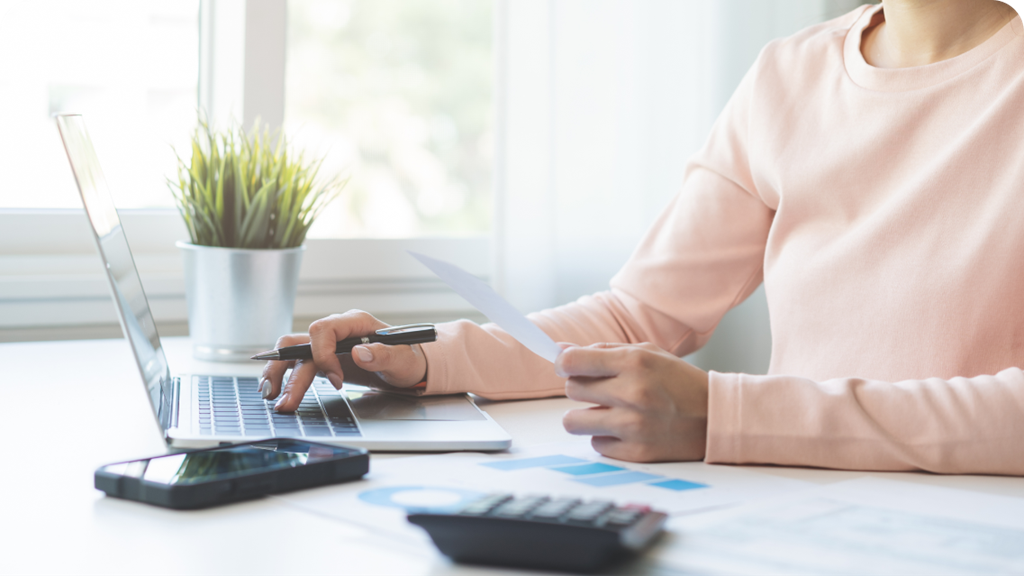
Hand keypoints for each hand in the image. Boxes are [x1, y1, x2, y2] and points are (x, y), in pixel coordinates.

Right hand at [259, 310, 427, 411]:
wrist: (407, 367)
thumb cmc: (407, 359)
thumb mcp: (403, 360)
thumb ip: (385, 355)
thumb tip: (361, 352)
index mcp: (355, 323)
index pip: (324, 329)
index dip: (323, 355)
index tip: (336, 381)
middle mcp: (337, 330)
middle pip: (301, 343)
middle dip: (289, 372)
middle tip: (284, 400)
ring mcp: (328, 344)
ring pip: (293, 353)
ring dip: (279, 374)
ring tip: (271, 397)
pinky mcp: (323, 359)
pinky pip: (297, 363)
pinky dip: (285, 376)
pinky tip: (277, 392)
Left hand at [556, 342, 709, 461]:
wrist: (715, 417)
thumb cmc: (677, 381)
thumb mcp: (646, 353)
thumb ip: (602, 351)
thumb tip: (560, 352)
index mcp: (634, 363)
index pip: (573, 363)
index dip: (563, 364)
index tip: (567, 367)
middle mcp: (633, 394)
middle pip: (571, 390)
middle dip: (581, 388)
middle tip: (601, 389)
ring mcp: (634, 426)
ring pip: (574, 422)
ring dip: (586, 416)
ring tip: (607, 411)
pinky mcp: (636, 452)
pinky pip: (596, 444)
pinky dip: (606, 437)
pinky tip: (626, 429)